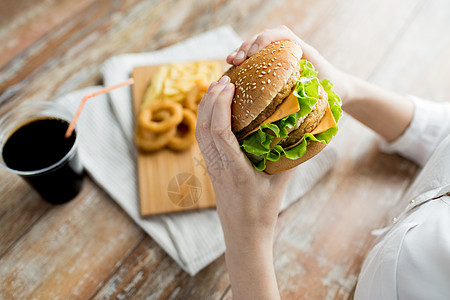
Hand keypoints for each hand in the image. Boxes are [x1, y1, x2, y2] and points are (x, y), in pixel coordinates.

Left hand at [195, 75, 293, 299]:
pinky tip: (212, 109)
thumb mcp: (281, 181)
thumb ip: (291, 155)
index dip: (220, 106)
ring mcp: (211, 167)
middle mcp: (218, 166)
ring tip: (215, 87)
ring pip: (200, 133)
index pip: (220, 133)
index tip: (229, 86)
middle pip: (204, 128)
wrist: (243, 233)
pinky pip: (202, 140)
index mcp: (235, 169)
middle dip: (210, 100)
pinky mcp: (210, 168)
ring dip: (204, 108)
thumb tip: (305, 128)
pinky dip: (204, 120)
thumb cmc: (263, 210)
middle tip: (223, 79)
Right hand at [227, 25, 351, 103]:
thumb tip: (289, 101)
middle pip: (264, 37)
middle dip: (247, 46)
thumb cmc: (333, 90)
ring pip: (257, 46)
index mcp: (302, 49)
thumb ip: (310, 90)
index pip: (281, 34)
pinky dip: (244, 62)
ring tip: (230, 62)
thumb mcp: (324, 89)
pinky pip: (257, 58)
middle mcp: (290, 48)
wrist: (340, 88)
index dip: (264, 40)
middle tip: (236, 60)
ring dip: (242, 52)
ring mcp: (281, 55)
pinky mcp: (274, 64)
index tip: (254, 54)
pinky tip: (233, 70)